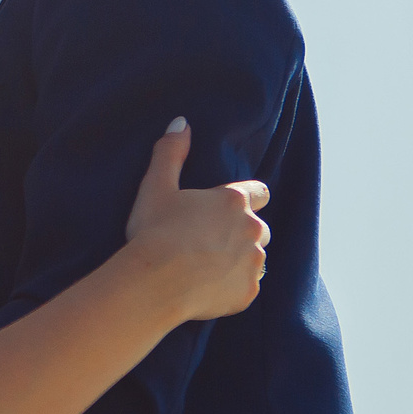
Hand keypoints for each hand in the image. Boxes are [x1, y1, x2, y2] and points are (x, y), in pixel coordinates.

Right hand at [124, 118, 269, 320]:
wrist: (154, 283)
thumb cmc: (154, 232)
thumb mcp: (155, 187)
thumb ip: (170, 153)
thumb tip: (181, 122)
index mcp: (233, 201)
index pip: (258, 192)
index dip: (247, 199)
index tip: (228, 209)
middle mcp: (252, 228)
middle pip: (258, 228)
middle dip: (241, 233)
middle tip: (207, 243)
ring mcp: (254, 262)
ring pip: (255, 259)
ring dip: (238, 261)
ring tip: (204, 269)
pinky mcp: (248, 291)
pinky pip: (244, 287)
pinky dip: (231, 288)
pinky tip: (205, 290)